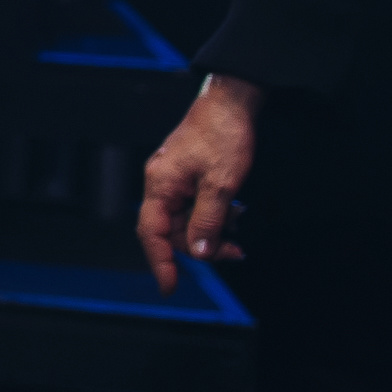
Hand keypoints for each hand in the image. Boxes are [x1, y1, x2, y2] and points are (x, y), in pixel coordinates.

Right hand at [137, 73, 261, 291]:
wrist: (230, 103)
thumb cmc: (223, 137)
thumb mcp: (222, 184)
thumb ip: (209, 220)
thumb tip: (201, 254)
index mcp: (161, 185)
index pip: (152, 233)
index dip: (160, 263)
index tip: (170, 288)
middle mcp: (161, 184)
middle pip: (173, 231)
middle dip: (203, 245)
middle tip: (236, 250)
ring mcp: (173, 180)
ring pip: (186, 220)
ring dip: (213, 230)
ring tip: (239, 224)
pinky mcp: (186, 176)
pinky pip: (194, 207)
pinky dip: (214, 216)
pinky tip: (233, 212)